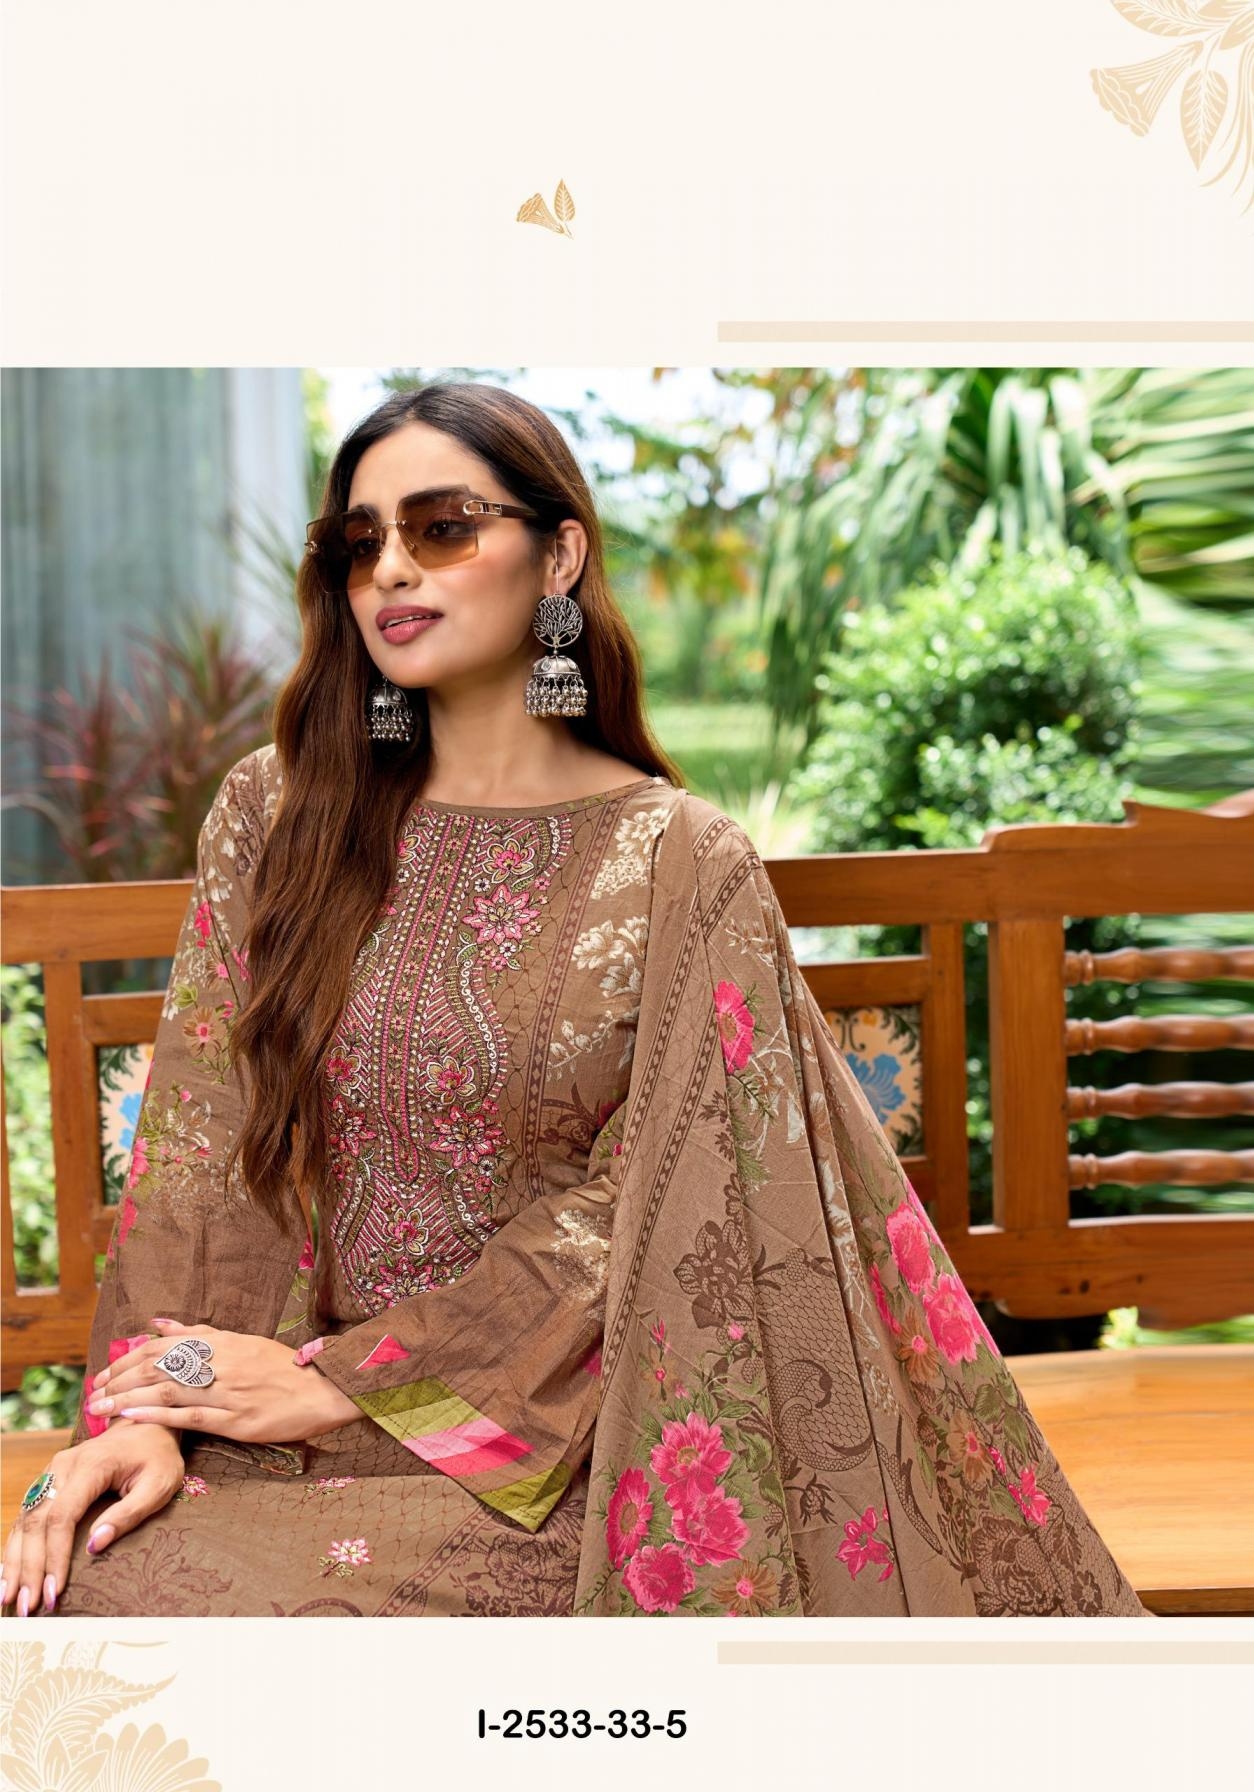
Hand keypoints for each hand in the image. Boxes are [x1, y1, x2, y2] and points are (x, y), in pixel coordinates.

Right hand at [1, 1424, 183, 1616]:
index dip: (54, 1557)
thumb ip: (128, 1513)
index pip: (62, 1517)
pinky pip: (25, 1516)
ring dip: (14, 1563)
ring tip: (9, 1600)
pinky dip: (15, 1548)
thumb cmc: (157, 1458)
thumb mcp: (159, 1484)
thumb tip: (95, 1546)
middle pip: (35, 1522)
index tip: (54, 1591)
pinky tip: (9, 1574)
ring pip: (23, 1520)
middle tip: (27, 1607)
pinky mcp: (48, 1482)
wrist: (148, 1427)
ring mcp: (51, 1473)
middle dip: (29, 1568)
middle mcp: (62, 1467)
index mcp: (91, 1466)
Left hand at [86, 1317, 358, 1444]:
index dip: (131, 1357)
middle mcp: (222, 1361)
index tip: (109, 1370)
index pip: (165, 1344)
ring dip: (128, 1398)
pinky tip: (133, 1417)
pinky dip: (157, 1415)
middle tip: (95, 1392)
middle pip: (159, 1366)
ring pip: (168, 1390)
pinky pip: (190, 1415)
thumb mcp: (243, 1342)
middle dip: (121, 1379)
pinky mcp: (235, 1419)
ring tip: (100, 1408)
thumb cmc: (284, 1367)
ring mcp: (228, 1390)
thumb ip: (201, 1333)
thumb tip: (160, 1322)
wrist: (325, 1390)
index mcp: (223, 1341)